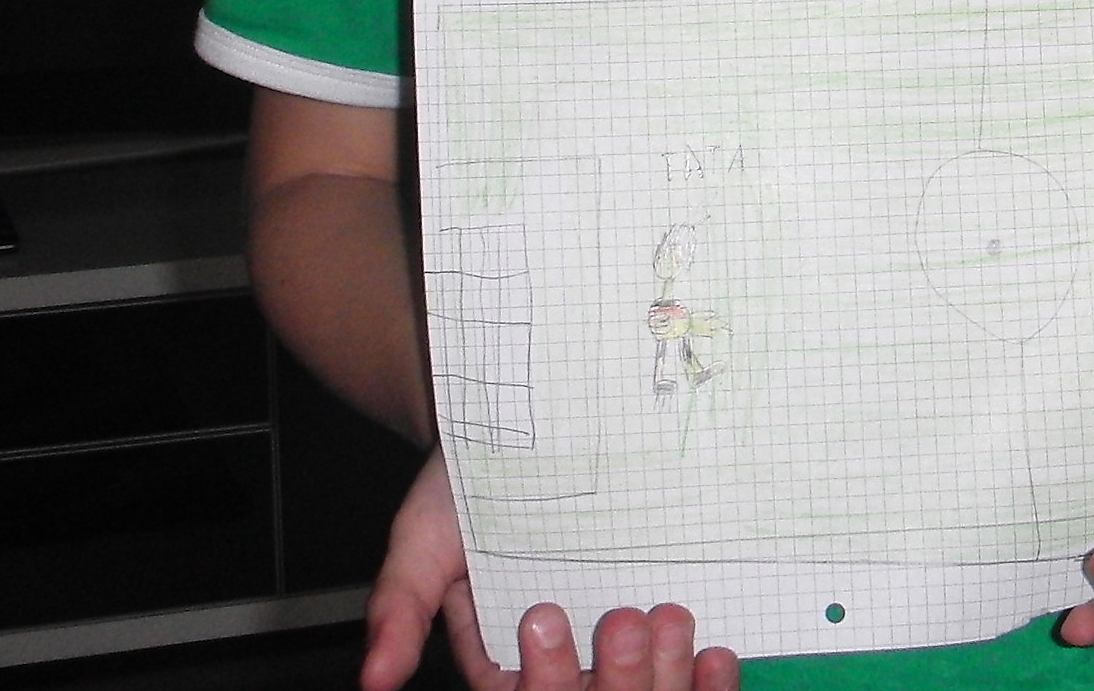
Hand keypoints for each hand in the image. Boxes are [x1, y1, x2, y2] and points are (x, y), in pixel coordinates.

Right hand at [362, 448, 739, 690]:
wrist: (527, 429)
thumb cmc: (465, 486)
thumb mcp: (422, 538)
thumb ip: (398, 606)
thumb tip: (373, 679)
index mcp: (504, 659)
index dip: (544, 678)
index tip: (546, 618)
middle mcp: (565, 664)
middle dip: (612, 680)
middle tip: (624, 620)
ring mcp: (618, 649)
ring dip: (663, 677)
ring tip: (672, 620)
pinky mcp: (666, 636)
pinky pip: (692, 683)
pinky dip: (709, 683)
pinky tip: (720, 654)